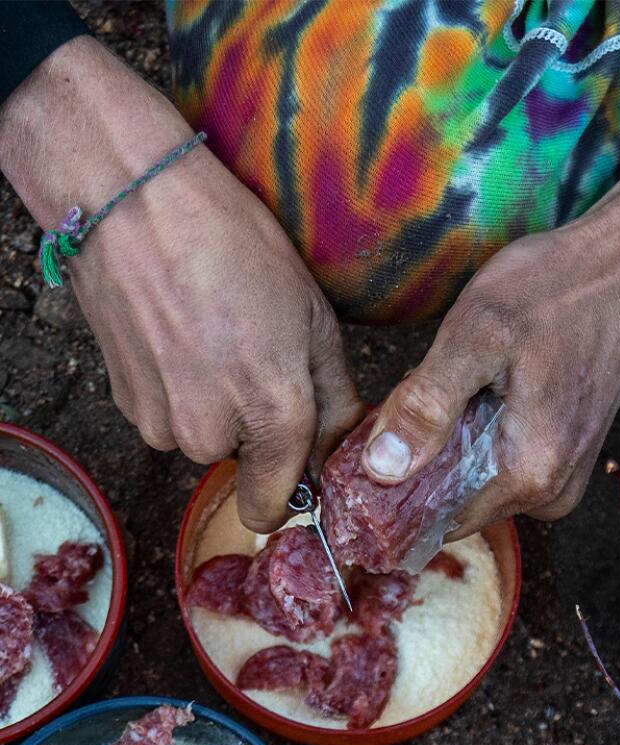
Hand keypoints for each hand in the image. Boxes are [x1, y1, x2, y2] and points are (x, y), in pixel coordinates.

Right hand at [0, 39, 358, 532]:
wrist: (137, 207)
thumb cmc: (238, 251)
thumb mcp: (318, 322)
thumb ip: (336, 402)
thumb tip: (340, 451)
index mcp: (273, 417)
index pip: (273, 507)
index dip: (289, 489)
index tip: (297, 463)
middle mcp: (209, 434)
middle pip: (242, 464)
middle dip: (255, 428)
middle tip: (258, 359)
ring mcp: (159, 419)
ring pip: (202, 437)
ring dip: (214, 405)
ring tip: (219, 338)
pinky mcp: (123, 400)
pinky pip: (167, 414)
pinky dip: (177, 387)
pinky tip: (182, 334)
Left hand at [356, 122, 619, 532]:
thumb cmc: (556, 289)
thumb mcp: (476, 334)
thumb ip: (427, 406)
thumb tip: (381, 469)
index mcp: (530, 473)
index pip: (437, 521)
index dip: (391, 491)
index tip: (362, 450)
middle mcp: (554, 490)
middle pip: (457, 505)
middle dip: (420, 465)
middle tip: (407, 397)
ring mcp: (566, 475)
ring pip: (478, 485)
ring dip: (449, 448)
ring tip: (448, 385)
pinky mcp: (569, 456)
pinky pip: (504, 466)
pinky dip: (477, 437)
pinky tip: (477, 391)